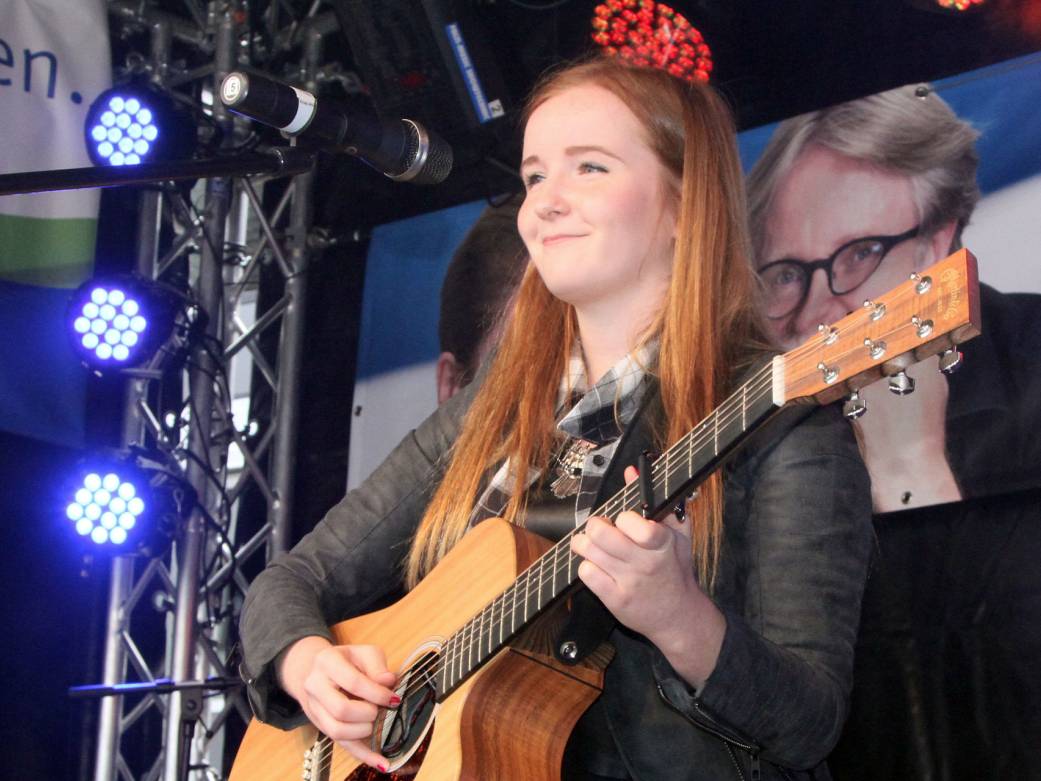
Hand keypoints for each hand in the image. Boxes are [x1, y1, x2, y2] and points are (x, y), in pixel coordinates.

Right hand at [279, 636, 398, 770]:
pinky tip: (382, 762)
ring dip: (364, 731)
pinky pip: (341, 745)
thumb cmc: (347, 661)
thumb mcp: (363, 652)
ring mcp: (314, 709)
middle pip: (341, 710)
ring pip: (337, 730)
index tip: (393, 699)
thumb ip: (377, 665)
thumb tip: (388, 681)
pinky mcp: (321, 726)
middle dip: (368, 713)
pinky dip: (363, 755)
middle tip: (381, 710)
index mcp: (326, 661)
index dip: (376, 693)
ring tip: (376, 723)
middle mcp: (315, 686)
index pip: (352, 682)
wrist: (317, 670)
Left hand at [570, 466, 724, 687]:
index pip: (633, 524)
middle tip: (600, 528)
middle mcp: (644, 563)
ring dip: (586, 544)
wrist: (679, 616)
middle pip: (600, 533)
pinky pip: (586, 573)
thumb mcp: (676, 534)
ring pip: (588, 551)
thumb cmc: (676, 570)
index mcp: (661, 544)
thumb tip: (632, 472)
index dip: (622, 518)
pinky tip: (598, 567)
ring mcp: (628, 583)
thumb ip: (655, 500)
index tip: (623, 520)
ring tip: (595, 545)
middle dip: (595, 526)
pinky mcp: (615, 600)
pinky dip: (587, 567)